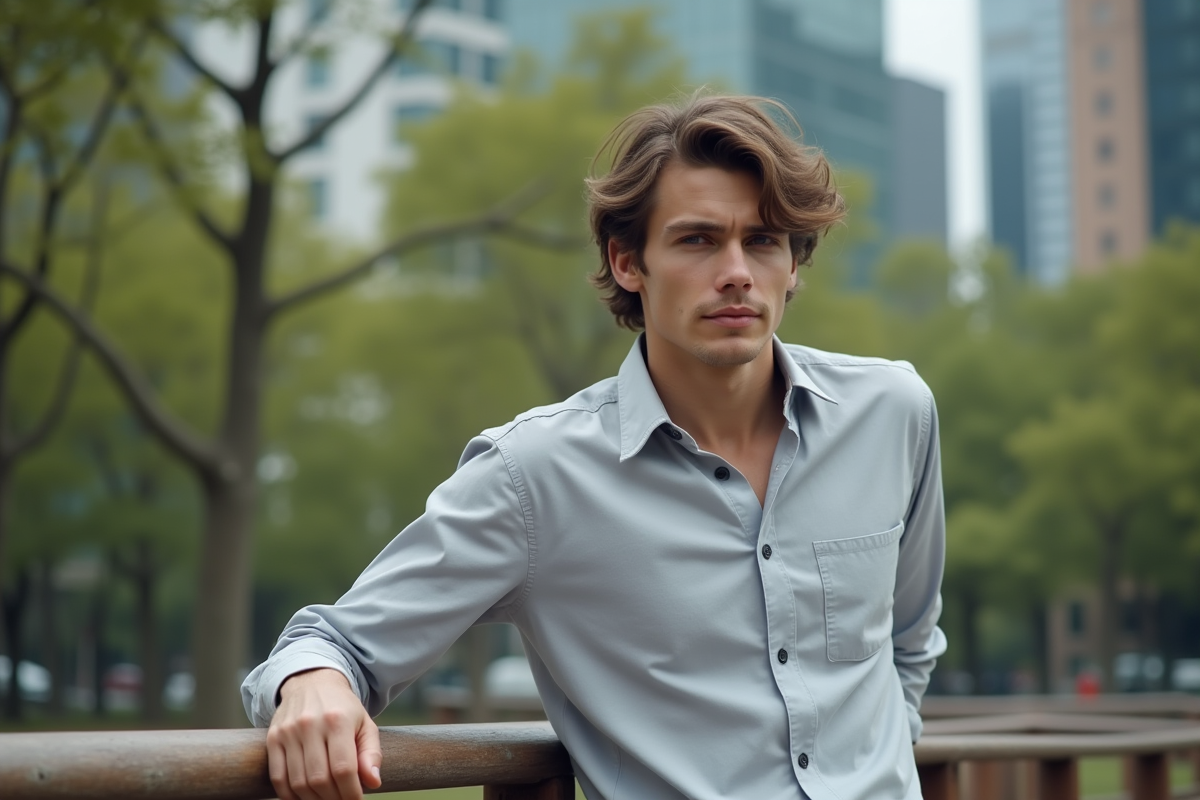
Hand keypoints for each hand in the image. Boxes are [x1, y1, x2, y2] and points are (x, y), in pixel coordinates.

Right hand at [266, 668, 382, 799]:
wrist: (311, 683)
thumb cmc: (343, 709)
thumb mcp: (365, 724)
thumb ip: (371, 753)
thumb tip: (373, 782)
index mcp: (338, 720)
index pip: (343, 768)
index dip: (350, 792)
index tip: (356, 799)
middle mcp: (310, 724)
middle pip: (319, 779)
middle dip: (333, 798)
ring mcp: (288, 732)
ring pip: (298, 782)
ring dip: (313, 799)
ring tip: (326, 798)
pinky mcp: (272, 738)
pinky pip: (278, 777)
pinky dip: (290, 795)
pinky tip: (304, 796)